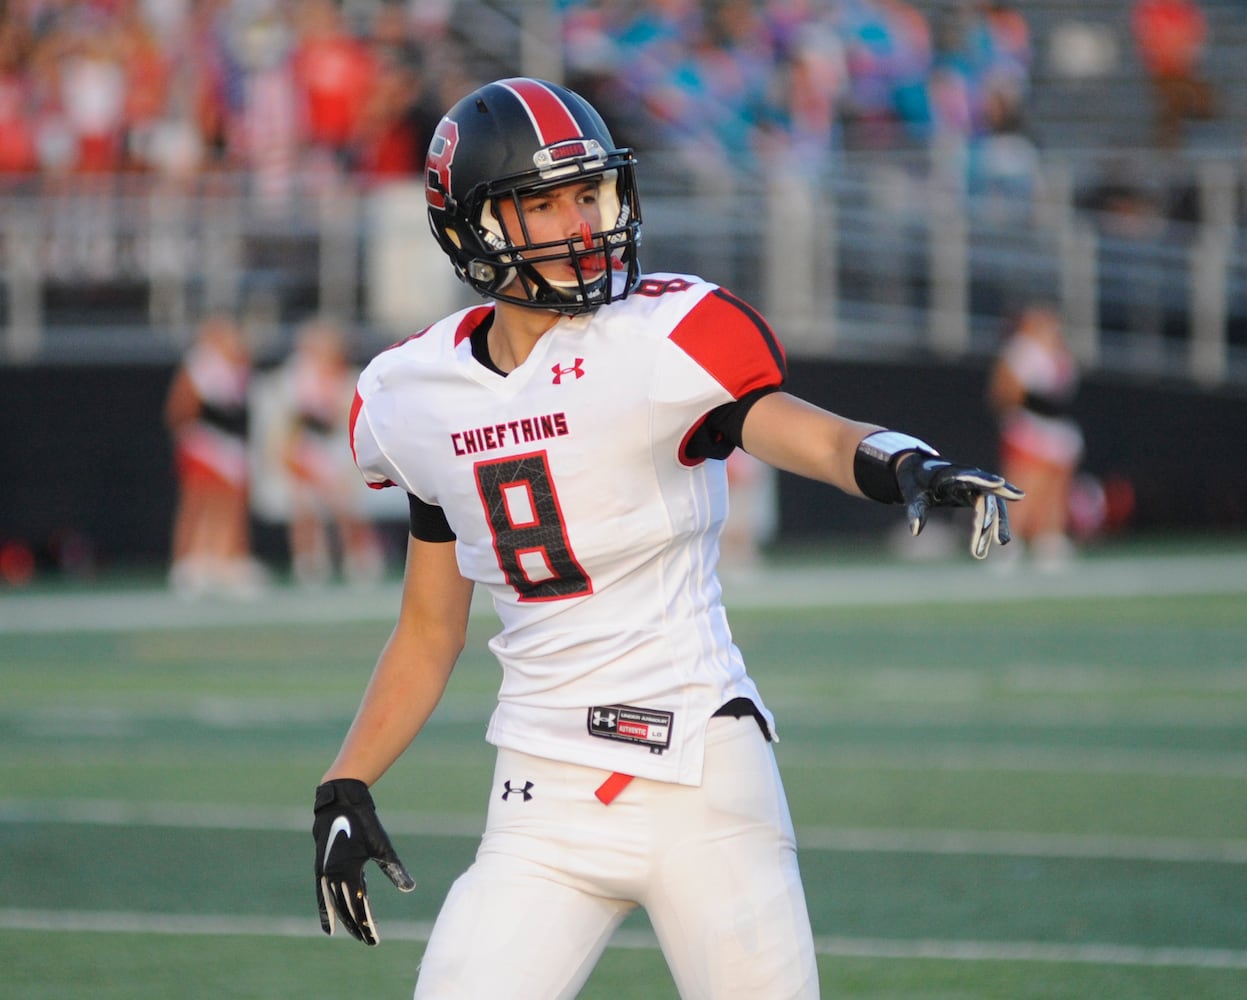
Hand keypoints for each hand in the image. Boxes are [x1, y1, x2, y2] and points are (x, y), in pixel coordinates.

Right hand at [313, 778, 414, 944]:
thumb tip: (410, 888)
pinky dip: (326, 910)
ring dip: (343, 920)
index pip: (358, 906)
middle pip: (345, 909)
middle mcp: (332, 875)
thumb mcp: (382, 846)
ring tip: (353, 933)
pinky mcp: (321, 868)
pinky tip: (329, 924)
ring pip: (333, 904)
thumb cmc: (365, 822)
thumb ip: (394, 869)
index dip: (366, 924)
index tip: (374, 939)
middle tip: (368, 940)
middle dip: (357, 926)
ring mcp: (324, 872)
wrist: (341, 802)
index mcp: (348, 871)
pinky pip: (322, 895)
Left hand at [895, 455, 1023, 558]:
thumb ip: (916, 509)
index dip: (985, 479)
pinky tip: (1001, 540)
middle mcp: (968, 477)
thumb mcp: (913, 493)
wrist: (919, 471)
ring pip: (991, 504)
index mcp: (951, 472)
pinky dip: (993, 524)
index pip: (970, 476)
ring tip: (1002, 542)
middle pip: (987, 494)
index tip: (999, 483)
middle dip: (993, 516)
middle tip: (1001, 539)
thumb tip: (915, 531)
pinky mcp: (975, 496)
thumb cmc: (916, 480)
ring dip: (996, 524)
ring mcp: (974, 486)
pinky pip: (989, 510)